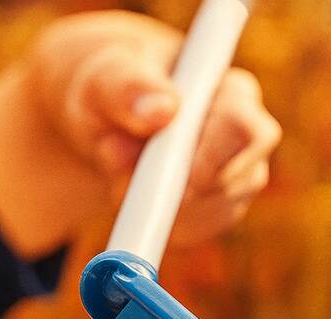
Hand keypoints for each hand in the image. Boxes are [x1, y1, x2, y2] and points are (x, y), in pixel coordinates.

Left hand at [0, 10, 280, 256]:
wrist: (85, 109)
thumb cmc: (91, 80)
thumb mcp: (93, 76)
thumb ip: (122, 90)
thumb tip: (158, 112)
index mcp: (220, 86)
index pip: (246, 128)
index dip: (213, 160)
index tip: (168, 176)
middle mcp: (237, 128)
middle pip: (244, 177)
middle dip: (185, 194)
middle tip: (121, 183)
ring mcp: (226, 171)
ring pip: (221, 211)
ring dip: (166, 212)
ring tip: (114, 180)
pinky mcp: (208, 204)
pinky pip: (198, 230)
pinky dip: (163, 228)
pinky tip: (129, 202)